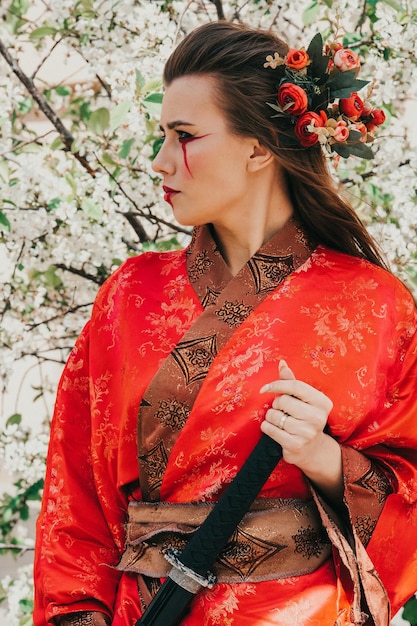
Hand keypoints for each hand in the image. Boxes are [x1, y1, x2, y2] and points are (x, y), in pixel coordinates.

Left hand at [260, 360, 341, 499]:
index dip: (277, 384)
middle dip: (276, 404)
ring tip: (280, 422)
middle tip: (281, 411)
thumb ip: (291, 382)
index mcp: (322, 402)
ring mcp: (307, 433)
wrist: (312, 449)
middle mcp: (318, 417)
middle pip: (283, 401)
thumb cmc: (304, 418)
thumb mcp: (302, 400)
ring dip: (271, 417)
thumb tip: (282, 363)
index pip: (295, 386)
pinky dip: (267, 427)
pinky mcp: (295, 445)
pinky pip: (270, 429)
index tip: (265, 388)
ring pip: (274, 415)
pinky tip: (275, 430)